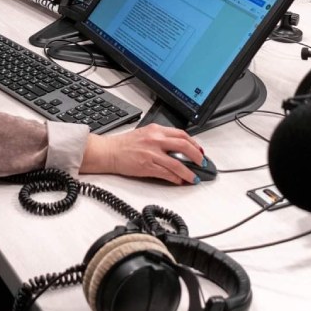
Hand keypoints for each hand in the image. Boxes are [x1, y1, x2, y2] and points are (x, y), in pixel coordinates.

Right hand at [79, 123, 205, 184]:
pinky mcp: (147, 166)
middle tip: (203, 163)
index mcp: (156, 130)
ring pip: (177, 163)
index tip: (200, 151)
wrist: (108, 151)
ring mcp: (152, 153)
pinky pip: (166, 173)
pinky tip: (180, 181)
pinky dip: (176, 178)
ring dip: (188, 172)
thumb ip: (161, 138)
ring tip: (194, 178)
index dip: (195, 143)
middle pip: (184, 146)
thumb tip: (177, 148)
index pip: (181, 134)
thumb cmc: (124, 145)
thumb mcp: (145, 134)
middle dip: (197, 156)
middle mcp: (155, 139)